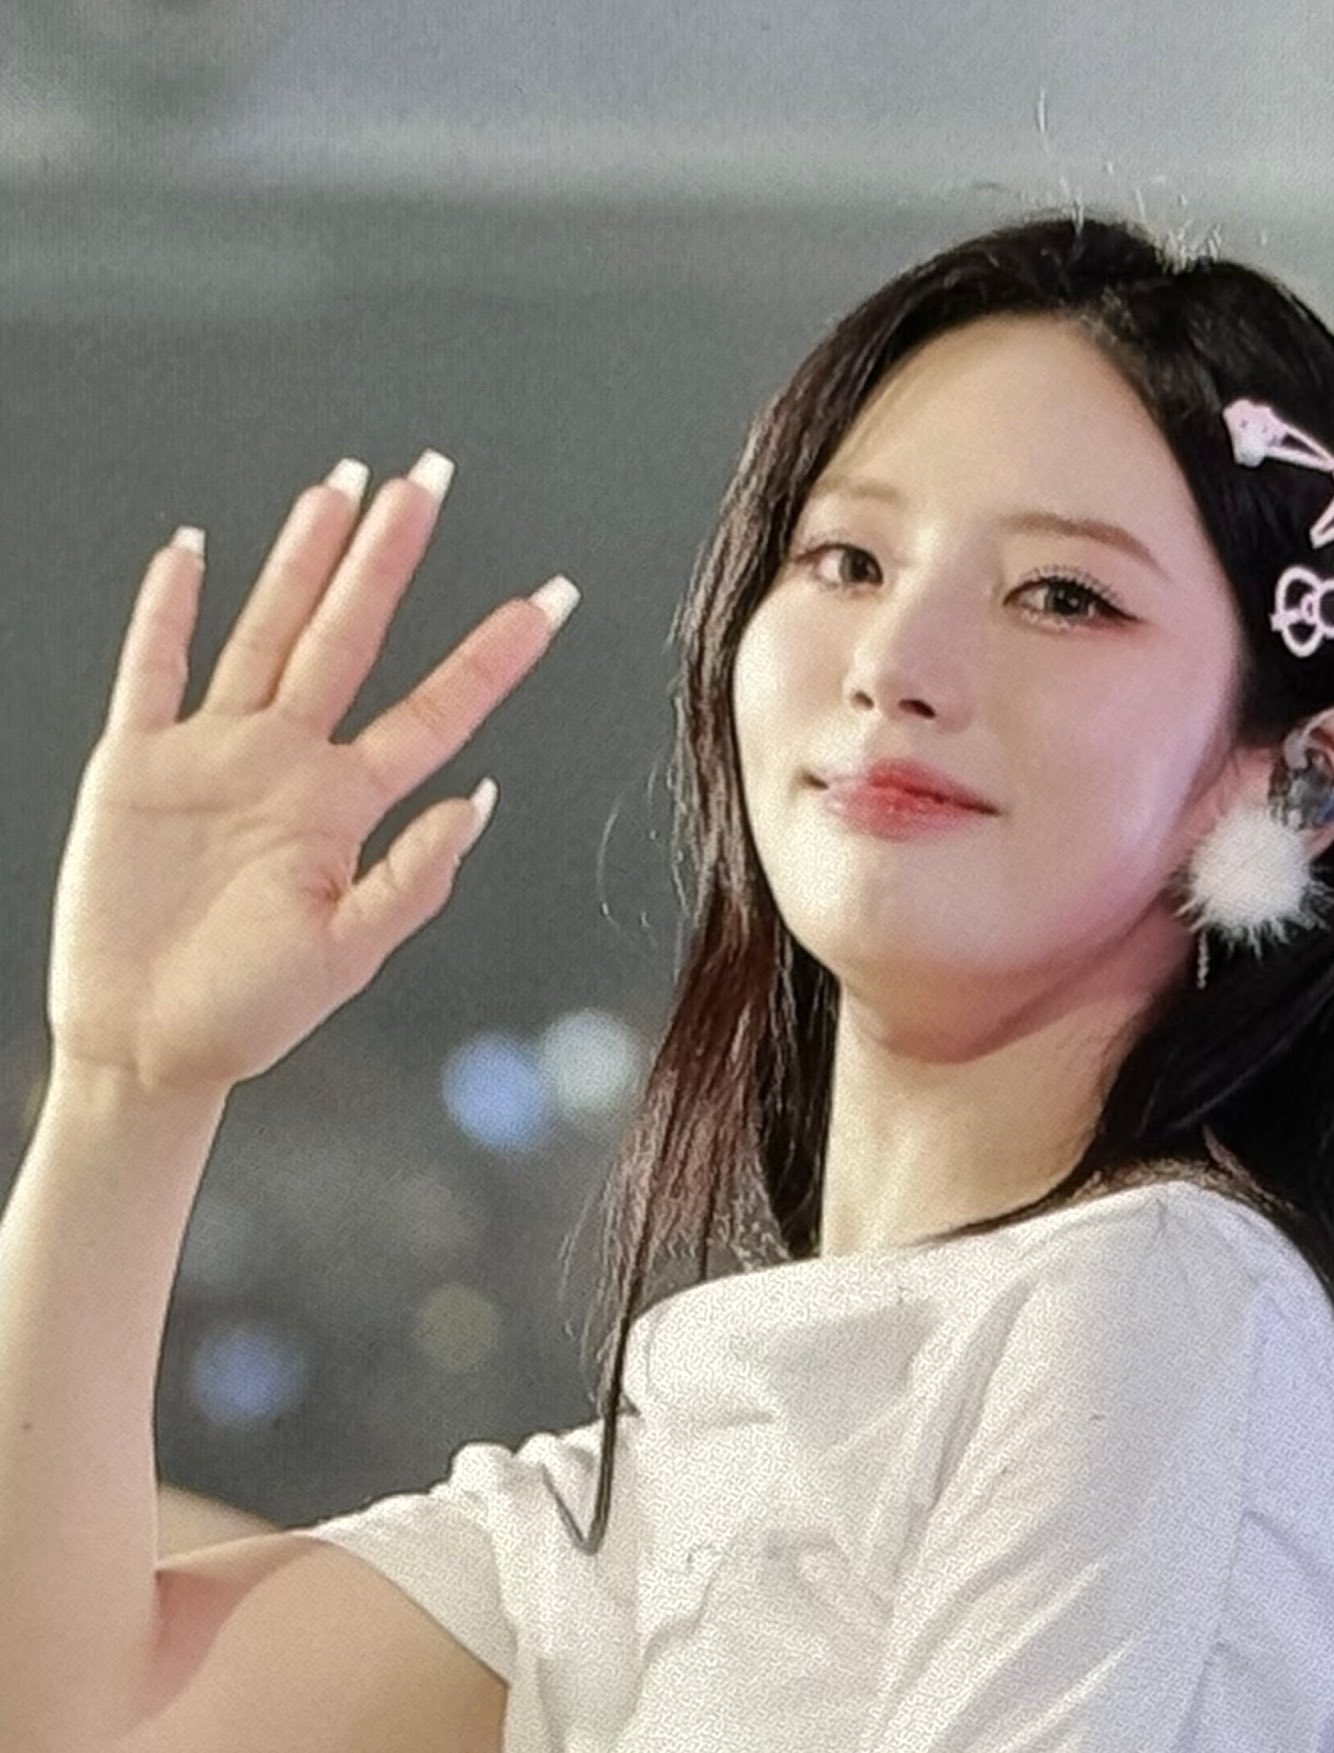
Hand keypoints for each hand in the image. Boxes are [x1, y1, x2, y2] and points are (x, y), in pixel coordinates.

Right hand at [46, 455, 574, 1097]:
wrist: (148, 1049)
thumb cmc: (249, 1016)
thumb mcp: (346, 954)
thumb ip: (411, 880)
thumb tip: (479, 802)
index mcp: (345, 809)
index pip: (435, 711)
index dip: (492, 655)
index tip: (552, 599)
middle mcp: (287, 766)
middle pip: (348, 638)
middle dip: (387, 558)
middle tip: (427, 478)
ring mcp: (212, 755)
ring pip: (264, 633)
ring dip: (299, 559)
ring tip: (340, 488)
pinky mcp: (136, 765)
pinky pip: (153, 669)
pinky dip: (170, 610)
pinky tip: (195, 551)